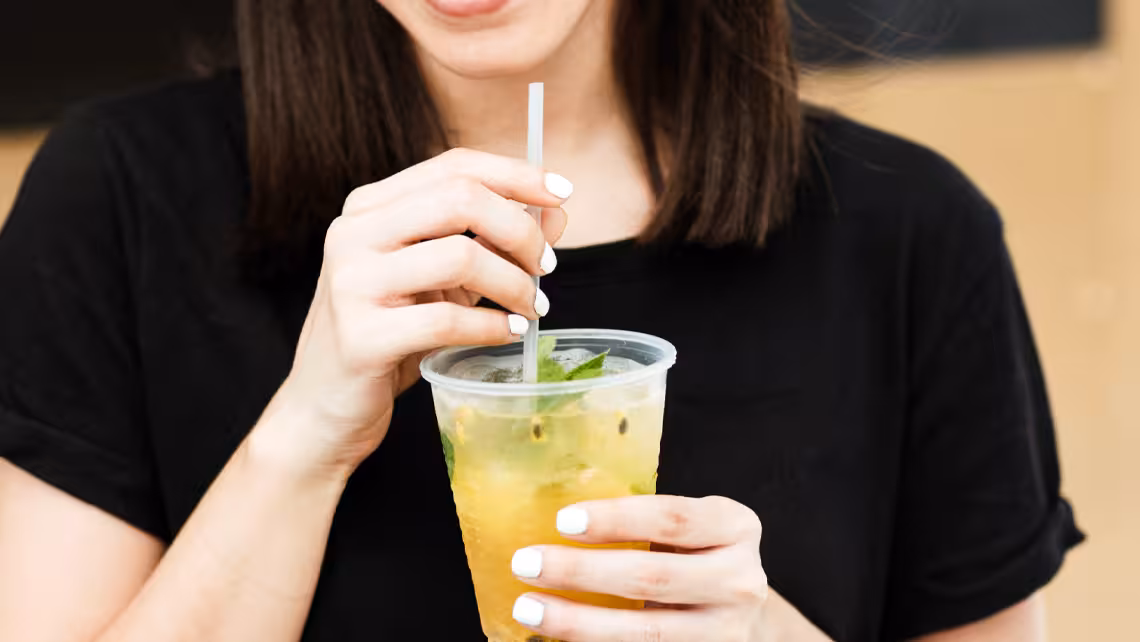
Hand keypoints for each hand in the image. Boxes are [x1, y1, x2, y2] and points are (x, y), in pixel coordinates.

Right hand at [255, 148, 570, 474]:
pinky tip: (510, 332)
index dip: (516, 175)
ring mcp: (351, 284)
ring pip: (460, 256)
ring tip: (533, 308)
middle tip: (547, 267)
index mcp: (368, 208)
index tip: (562, 192)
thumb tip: (556, 216)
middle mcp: (352, 234)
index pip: (453, 166)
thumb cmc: (386, 336)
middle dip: (520, 230)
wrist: (324, 407)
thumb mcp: (441, 282)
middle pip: (460, 199)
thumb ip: (491, 244)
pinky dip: (493, 325)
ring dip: (514, 283)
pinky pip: (447, 320)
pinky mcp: (361, 337)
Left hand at [510, 495, 768, 641]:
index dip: (616, 519)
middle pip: (652, 577)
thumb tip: (549, 504)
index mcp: (735, 526)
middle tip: (525, 563)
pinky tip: (558, 637)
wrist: (741, 616)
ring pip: (646, 632)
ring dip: (578, 622)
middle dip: (581, 571)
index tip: (562, 521)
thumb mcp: (686, 528)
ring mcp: (726, 631)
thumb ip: (641, 520)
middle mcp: (740, 580)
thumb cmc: (695, 557)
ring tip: (529, 609)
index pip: (672, 518)